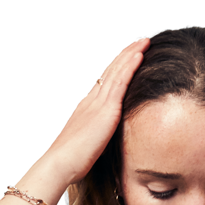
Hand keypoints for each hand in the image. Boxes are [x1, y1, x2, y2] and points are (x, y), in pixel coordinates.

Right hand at [44, 37, 150, 184]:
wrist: (61, 163)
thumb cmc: (72, 161)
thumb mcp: (90, 145)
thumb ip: (99, 138)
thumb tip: (107, 143)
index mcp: (88, 108)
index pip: (105, 82)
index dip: (117, 68)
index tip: (128, 57)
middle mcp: (92, 101)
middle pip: (111, 71)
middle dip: (126, 55)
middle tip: (139, 41)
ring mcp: (98, 103)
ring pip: (117, 71)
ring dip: (131, 54)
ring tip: (144, 41)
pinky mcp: (105, 110)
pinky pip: (120, 82)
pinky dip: (130, 66)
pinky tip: (139, 55)